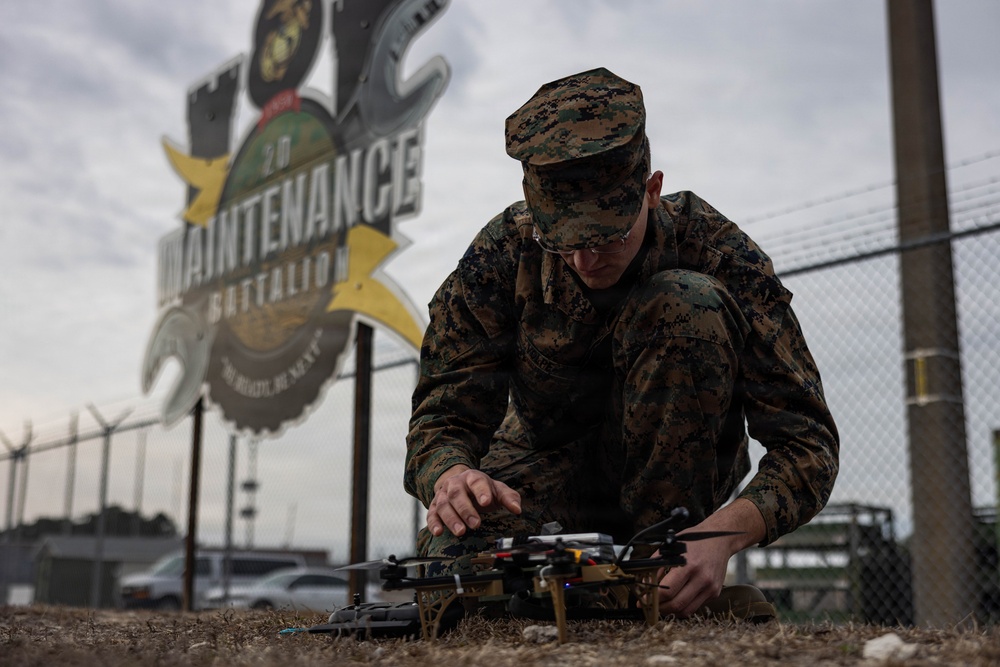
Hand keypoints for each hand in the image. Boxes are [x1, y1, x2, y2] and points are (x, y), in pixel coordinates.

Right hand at [427, 465, 521, 536]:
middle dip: (466, 510)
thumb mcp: (497, 490)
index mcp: (472, 477)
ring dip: (451, 519)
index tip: (486, 502)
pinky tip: (438, 532)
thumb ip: (509, 498)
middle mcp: (455, 484)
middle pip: (457, 494)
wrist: (460, 484)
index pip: (476, 481)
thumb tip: (517, 509)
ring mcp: (443, 495)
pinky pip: (431, 514)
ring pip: (443, 505)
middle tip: (476, 524)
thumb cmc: (482, 490)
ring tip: (460, 532)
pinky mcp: (434, 506)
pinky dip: (433, 523)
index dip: (481, 491)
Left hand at [654, 498, 765, 616]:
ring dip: (671, 611)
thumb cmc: (694, 541)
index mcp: (689, 565)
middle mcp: (702, 578)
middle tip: (650, 606)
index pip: (668, 591)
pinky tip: (675, 599)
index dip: (652, 599)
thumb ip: (657, 565)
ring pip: (686, 610)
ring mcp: (710, 587)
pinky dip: (683, 606)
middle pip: (676, 604)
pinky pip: (695, 606)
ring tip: (661, 606)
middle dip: (659, 609)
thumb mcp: (671, 547)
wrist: (720, 540)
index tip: (643, 601)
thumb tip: (646, 583)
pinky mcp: (715, 592)